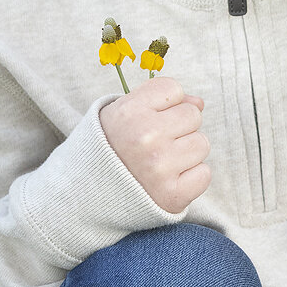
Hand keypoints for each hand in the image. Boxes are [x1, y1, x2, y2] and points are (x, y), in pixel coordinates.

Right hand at [100, 80, 209, 211]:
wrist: (82, 197)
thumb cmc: (107, 149)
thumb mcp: (118, 113)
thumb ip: (157, 99)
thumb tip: (199, 103)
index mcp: (129, 112)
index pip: (174, 89)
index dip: (165, 104)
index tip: (149, 118)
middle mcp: (146, 137)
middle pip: (193, 115)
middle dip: (179, 127)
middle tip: (155, 144)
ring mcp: (160, 167)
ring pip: (201, 144)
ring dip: (186, 153)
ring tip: (160, 162)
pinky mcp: (172, 195)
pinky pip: (204, 174)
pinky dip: (191, 178)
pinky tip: (169, 179)